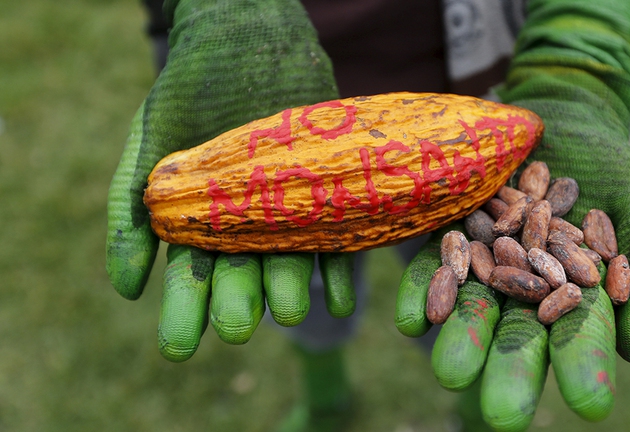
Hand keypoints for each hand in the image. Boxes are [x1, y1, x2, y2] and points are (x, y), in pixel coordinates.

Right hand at [106, 0, 354, 361]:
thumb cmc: (188, 91)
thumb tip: (126, 290)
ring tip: (292, 311)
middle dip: (240, 302)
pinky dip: (338, 267)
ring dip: (289, 287)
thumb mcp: (148, 145)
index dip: (184, 313)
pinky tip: (340, 296)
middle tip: (241, 327)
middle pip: (242, 274)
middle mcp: (245, 225)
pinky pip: (335, 236)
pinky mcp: (325, 192)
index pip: (190, 277)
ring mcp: (286, 209)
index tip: (179, 348)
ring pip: (288, 258)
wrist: (245, 42)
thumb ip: (129, 213)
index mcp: (200, 224)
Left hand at [396, 0, 629, 428]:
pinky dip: (424, 291)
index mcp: (572, 299)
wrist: (561, 119)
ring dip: (461, 337)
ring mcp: (483, 263)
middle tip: (500, 414)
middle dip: (509, 370)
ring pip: (473, 305)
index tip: (590, 406)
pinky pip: (435, 264)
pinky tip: (412, 319)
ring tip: (449, 371)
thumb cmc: (611, 172)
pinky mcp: (451, 232)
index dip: (584, 369)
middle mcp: (522, 292)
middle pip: (517, 334)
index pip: (580, 340)